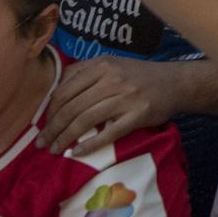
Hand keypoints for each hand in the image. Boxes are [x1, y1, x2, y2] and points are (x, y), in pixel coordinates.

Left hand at [39, 55, 174, 153]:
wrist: (175, 82)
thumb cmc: (138, 75)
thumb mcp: (111, 64)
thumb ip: (85, 73)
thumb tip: (55, 93)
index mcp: (101, 65)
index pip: (65, 89)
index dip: (49, 110)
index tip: (43, 125)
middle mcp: (112, 79)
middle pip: (72, 107)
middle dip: (53, 128)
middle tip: (42, 143)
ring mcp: (125, 97)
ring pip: (85, 120)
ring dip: (66, 138)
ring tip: (55, 150)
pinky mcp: (137, 115)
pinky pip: (108, 133)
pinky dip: (90, 145)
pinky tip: (77, 153)